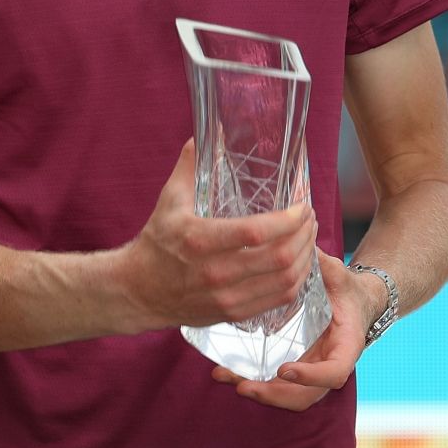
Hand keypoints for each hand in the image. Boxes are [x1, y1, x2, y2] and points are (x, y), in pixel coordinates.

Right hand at [114, 140, 317, 331]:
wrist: (137, 291)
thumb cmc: (156, 243)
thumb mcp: (169, 200)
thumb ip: (190, 166)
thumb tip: (205, 133)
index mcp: (201, 240)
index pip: (257, 232)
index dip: (289, 218)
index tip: (302, 204)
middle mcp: (216, 273)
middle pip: (279, 257)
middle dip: (304, 234)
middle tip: (310, 217)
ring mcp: (226, 297)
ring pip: (285, 281)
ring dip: (306, 256)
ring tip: (309, 236)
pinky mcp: (233, 313)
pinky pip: (279, 300)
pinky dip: (297, 280)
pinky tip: (300, 263)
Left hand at [211, 250, 373, 410]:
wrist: (352, 303)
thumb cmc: (346, 288)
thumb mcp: (339, 275)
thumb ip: (325, 266)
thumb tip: (305, 246)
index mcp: (347, 346)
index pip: (335, 372)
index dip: (311, 376)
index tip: (284, 369)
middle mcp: (330, 365)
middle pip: (305, 396)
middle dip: (273, 395)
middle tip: (243, 385)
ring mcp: (312, 371)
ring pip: (288, 397)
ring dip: (258, 393)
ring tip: (226, 378)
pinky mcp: (296, 369)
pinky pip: (276, 386)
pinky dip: (253, 383)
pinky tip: (225, 373)